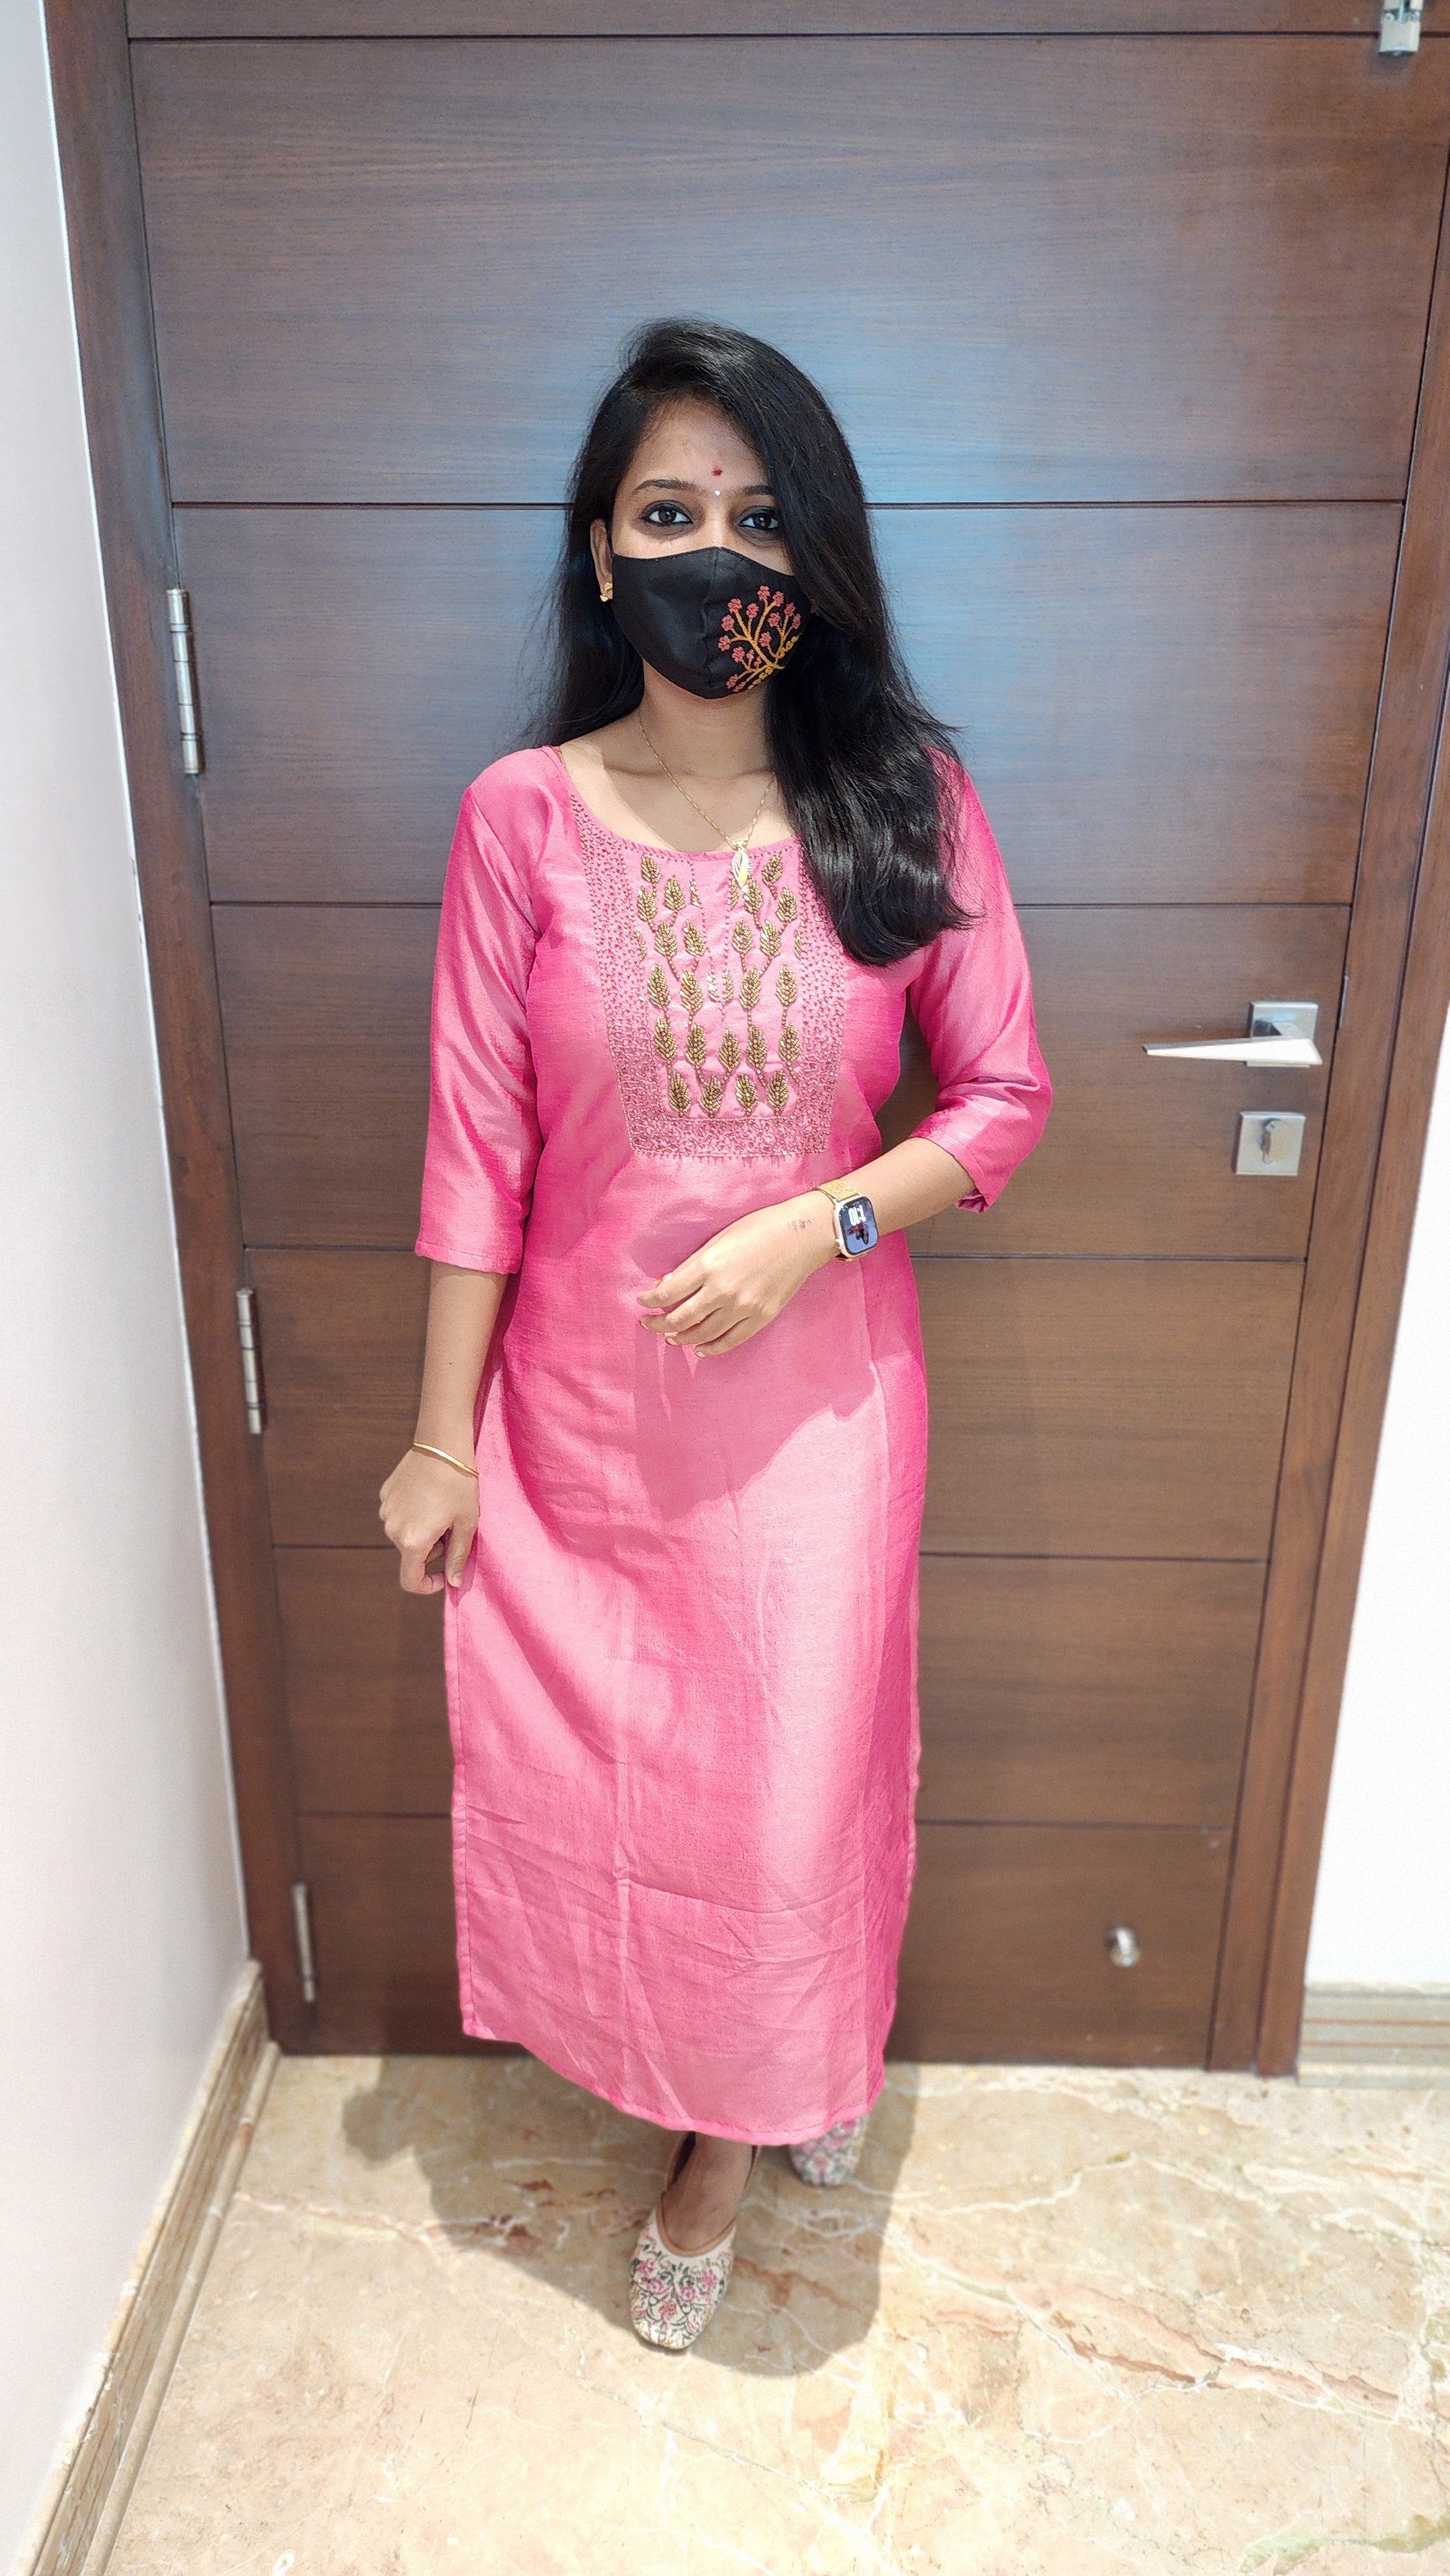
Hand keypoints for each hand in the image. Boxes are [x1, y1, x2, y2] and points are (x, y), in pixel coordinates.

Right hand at [379, 1447, 478, 1592]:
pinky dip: (413, 1513)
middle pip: (410, 1554)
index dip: (427, 1585)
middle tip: (452, 1528)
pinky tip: (429, 1494)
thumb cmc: (460, 1484)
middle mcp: (392, 1529)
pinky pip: (399, 1514)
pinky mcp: (385, 1494)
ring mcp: (386, 1510)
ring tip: (442, 1508)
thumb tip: (454, 1583)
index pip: (410, 1580)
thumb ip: (457, 1556)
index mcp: (412, 1541)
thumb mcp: (466, 1523)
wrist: (442, 1444)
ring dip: (422, 1530)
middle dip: (431, 1550)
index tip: (443, 1576)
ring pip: (404, 1533)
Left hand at [638, 1191, 836, 1354]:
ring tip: (671, 1338)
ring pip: (702, 1334)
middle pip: (679, 1318)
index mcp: (708, 1266)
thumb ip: (692, 1266)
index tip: (641, 1301)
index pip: (667, 1293)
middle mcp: (722, 1290)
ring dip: (682, 1338)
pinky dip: (711, 1348)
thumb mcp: (718, 1239)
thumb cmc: (758, 1228)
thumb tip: (666, 1285)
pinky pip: (730, 1341)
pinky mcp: (761, 1317)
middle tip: (648, 1324)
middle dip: (658, 1323)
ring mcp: (743, 1307)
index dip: (649, 1299)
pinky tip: (699, 1349)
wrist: (801, 1235)